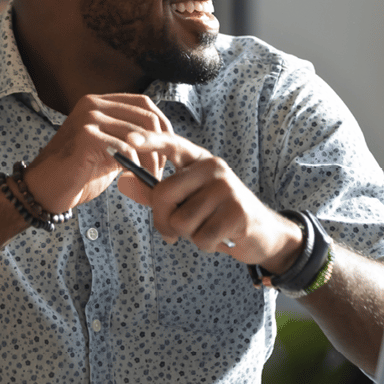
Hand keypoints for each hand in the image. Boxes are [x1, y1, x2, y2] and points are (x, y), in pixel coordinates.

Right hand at [22, 94, 173, 214]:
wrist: (44, 191)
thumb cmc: (78, 174)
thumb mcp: (110, 149)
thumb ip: (130, 138)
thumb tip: (162, 138)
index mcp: (100, 102)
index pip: (144, 103)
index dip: (163, 126)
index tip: (169, 150)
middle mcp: (93, 104)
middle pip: (146, 117)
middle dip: (161, 146)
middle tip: (160, 171)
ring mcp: (88, 118)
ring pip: (139, 135)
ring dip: (150, 161)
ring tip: (148, 180)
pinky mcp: (86, 136)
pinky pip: (125, 149)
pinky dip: (135, 167)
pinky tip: (131, 181)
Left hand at [120, 130, 303, 272]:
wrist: (262, 233)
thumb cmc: (218, 215)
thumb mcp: (186, 202)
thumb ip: (154, 193)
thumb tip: (122, 182)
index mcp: (199, 161)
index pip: (172, 144)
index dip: (150, 141)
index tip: (129, 139)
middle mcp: (213, 167)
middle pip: (164, 194)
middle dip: (163, 221)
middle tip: (175, 231)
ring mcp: (227, 187)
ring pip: (181, 221)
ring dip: (189, 235)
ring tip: (207, 229)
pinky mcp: (237, 211)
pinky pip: (201, 236)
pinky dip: (206, 245)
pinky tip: (221, 237)